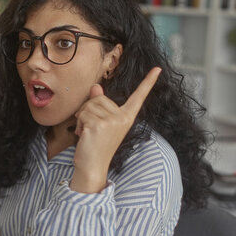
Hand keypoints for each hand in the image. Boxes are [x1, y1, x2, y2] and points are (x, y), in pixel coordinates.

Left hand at [70, 67, 161, 193]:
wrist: (92, 166)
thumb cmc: (95, 145)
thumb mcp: (100, 122)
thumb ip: (99, 104)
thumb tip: (96, 86)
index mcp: (127, 117)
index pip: (139, 97)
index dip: (148, 82)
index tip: (158, 69)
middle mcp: (123, 118)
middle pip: (99, 97)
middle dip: (88, 109)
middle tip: (89, 127)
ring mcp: (113, 121)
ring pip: (89, 104)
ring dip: (81, 117)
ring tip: (86, 132)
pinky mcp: (100, 124)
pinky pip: (83, 113)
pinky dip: (78, 123)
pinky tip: (82, 135)